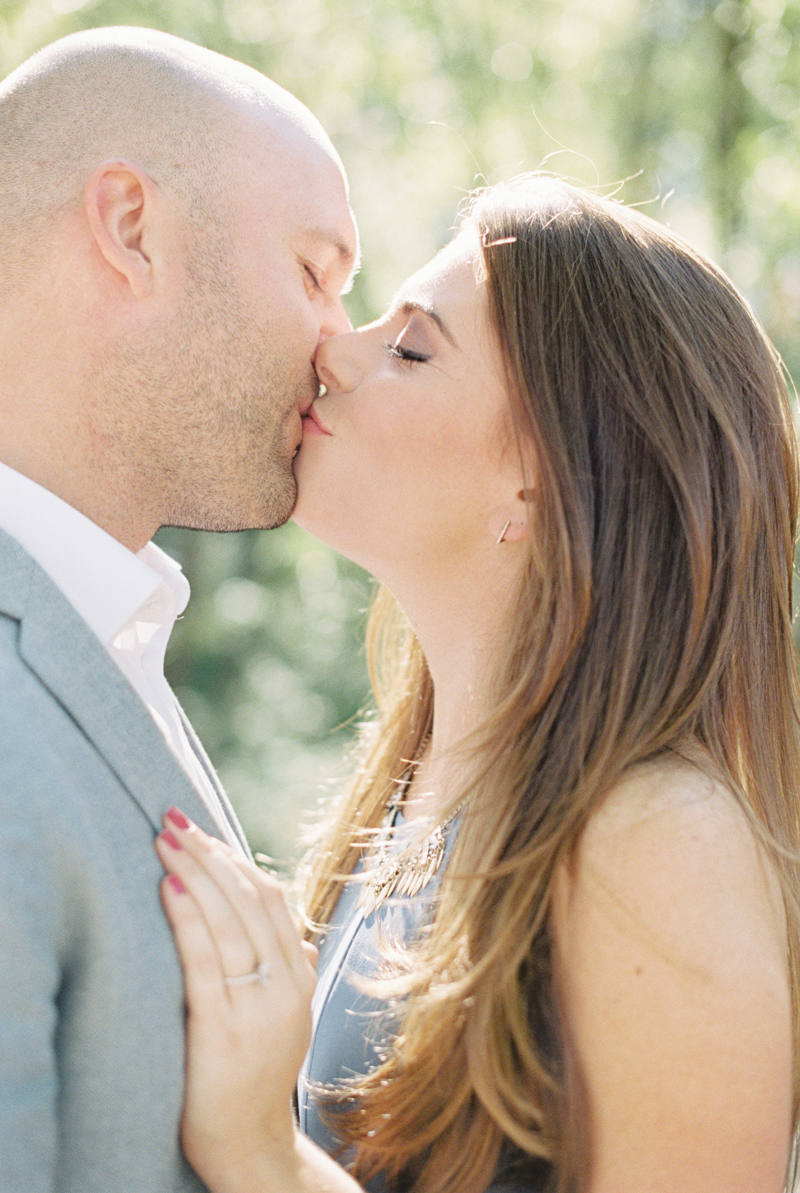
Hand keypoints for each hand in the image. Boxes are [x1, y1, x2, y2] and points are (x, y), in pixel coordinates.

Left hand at [155, 809, 317, 1192]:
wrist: (252, 1150)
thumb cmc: (257, 1080)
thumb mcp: (285, 1023)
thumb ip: (294, 975)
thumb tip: (304, 943)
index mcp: (299, 979)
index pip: (272, 901)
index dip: (235, 860)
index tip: (202, 831)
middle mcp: (286, 988)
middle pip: (249, 903)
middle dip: (209, 854)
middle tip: (173, 819)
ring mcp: (258, 1010)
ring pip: (230, 924)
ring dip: (195, 874)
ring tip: (164, 842)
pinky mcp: (223, 1032)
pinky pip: (206, 964)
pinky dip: (189, 921)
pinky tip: (171, 889)